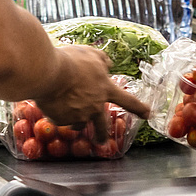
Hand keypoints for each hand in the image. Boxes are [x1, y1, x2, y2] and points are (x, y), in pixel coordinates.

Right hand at [35, 43, 149, 136]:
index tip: (147, 114)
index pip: (128, 100)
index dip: (139, 108)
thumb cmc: (71, 61)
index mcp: (105, 89)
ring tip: (65, 111)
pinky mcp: (62, 120)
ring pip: (78, 124)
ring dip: (75, 121)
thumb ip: (101, 60)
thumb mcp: (90, 54)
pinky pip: (60, 119)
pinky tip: (51, 103)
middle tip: (102, 140)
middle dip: (103, 135)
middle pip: (102, 126)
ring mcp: (78, 116)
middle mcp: (94, 107)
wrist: (48, 73)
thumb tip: (108, 64)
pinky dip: (57, 113)